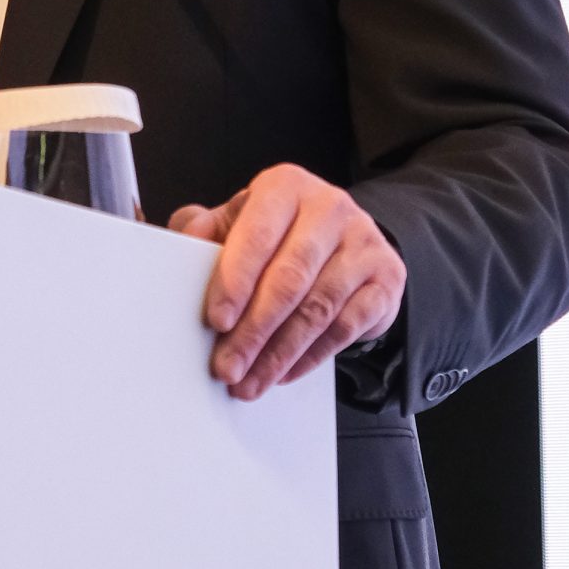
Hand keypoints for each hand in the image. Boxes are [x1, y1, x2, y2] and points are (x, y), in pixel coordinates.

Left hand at [169, 166, 405, 399]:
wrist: (344, 240)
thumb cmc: (279, 233)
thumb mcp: (239, 222)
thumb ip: (206, 230)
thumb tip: (183, 247)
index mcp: (286, 187)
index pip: (258, 234)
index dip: (234, 280)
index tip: (216, 320)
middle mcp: (329, 208)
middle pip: (289, 278)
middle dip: (254, 331)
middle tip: (227, 366)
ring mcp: (364, 242)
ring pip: (318, 308)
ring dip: (279, 353)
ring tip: (250, 381)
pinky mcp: (385, 278)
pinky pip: (346, 327)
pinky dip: (311, 356)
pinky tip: (284, 373)